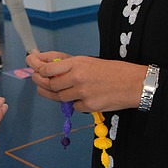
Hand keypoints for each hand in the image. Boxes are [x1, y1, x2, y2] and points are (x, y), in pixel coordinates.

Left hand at [28, 53, 146, 112]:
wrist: (133, 83)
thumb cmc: (111, 70)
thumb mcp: (87, 60)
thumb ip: (66, 63)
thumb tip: (44, 61)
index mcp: (76, 63)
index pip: (47, 69)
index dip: (37, 70)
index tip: (34, 69)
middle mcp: (77, 78)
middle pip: (49, 85)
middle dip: (41, 84)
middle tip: (38, 82)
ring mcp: (82, 93)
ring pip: (59, 97)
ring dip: (56, 95)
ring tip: (57, 90)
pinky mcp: (89, 106)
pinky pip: (74, 106)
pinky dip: (74, 103)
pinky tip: (80, 98)